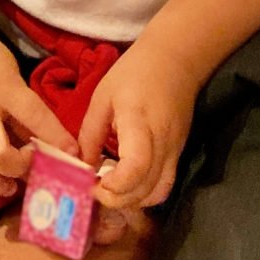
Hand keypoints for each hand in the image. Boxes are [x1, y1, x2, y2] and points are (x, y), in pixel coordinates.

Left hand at [77, 41, 197, 210]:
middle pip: (144, 190)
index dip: (114, 186)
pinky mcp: (178, 154)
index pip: (135, 167)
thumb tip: (81, 167)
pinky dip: (145, 194)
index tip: (93, 182)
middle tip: (94, 188)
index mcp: (139, 122)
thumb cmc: (135, 71)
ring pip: (157, 194)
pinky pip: (164, 186)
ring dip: (131, 201)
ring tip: (110, 188)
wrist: (176, 58)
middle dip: (115, 199)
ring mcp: (174, 150)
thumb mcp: (103, 96)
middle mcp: (162, 142)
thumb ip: (90, 133)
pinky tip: (128, 184)